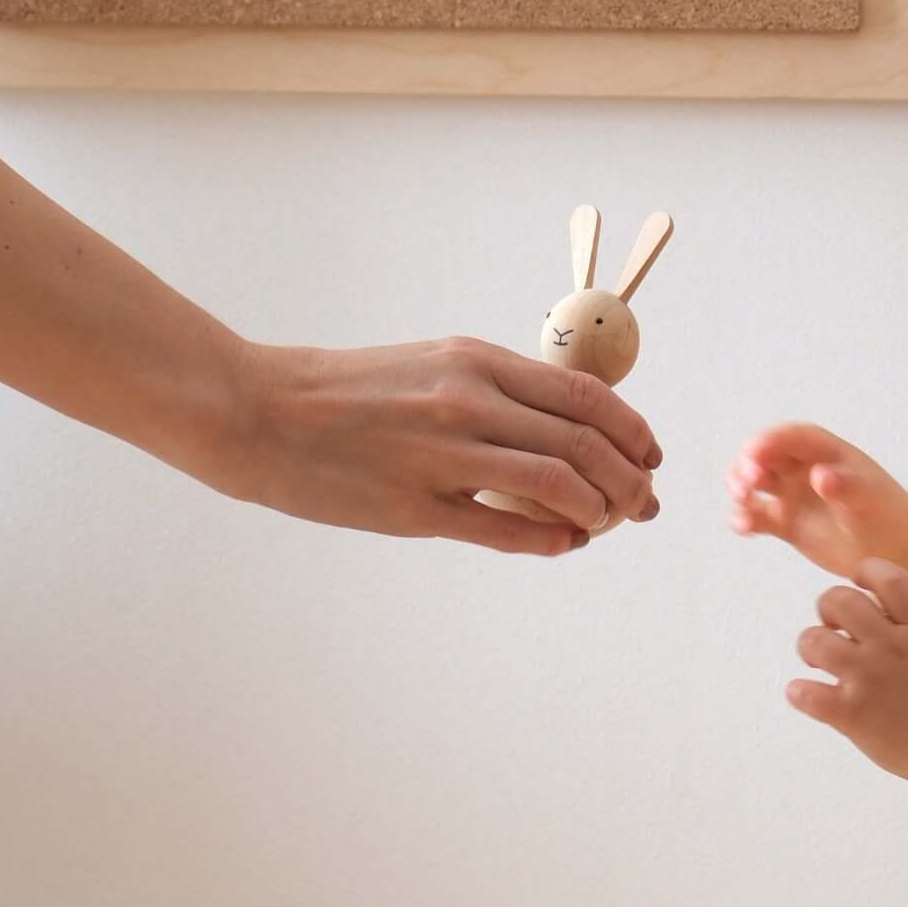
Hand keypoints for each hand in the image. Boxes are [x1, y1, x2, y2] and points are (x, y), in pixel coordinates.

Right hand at [224, 338, 662, 554]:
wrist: (257, 411)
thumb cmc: (347, 392)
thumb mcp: (431, 365)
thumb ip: (496, 391)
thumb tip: (567, 425)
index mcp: (474, 362)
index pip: (586, 398)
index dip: (634, 433)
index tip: (650, 457)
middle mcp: (467, 403)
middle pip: (588, 446)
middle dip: (632, 483)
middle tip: (644, 506)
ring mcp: (444, 457)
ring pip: (561, 489)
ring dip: (601, 514)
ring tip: (605, 525)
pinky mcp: (418, 508)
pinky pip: (508, 533)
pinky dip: (552, 542)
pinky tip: (565, 544)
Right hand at [732, 424, 907, 623]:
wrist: (897, 552)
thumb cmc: (888, 519)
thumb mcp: (868, 502)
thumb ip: (845, 487)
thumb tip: (820, 475)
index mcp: (826, 453)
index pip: (792, 438)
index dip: (770, 441)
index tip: (755, 452)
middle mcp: (804, 469)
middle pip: (766, 457)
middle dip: (749, 465)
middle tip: (747, 483)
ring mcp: (793, 495)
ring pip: (756, 484)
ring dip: (743, 489)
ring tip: (743, 503)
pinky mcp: (786, 523)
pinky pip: (759, 516)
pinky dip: (747, 519)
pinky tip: (743, 528)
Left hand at [790, 560, 907, 812]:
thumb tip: (903, 604)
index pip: (887, 578)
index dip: (866, 572)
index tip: (860, 584)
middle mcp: (890, 648)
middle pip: (840, 600)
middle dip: (829, 608)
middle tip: (834, 628)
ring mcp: (868, 680)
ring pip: (814, 641)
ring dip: (810, 646)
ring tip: (819, 662)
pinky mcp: (852, 714)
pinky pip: (806, 693)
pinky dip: (799, 693)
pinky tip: (807, 695)